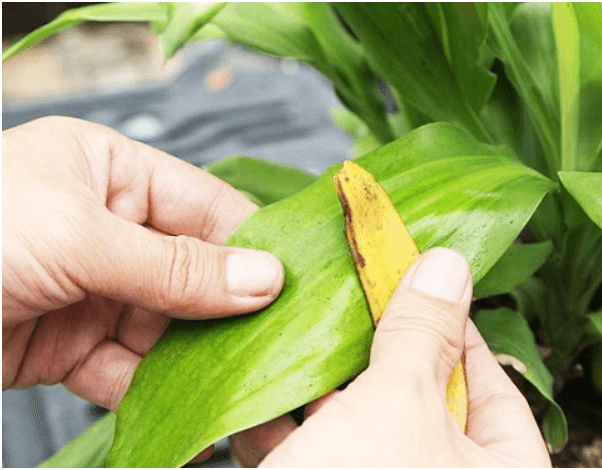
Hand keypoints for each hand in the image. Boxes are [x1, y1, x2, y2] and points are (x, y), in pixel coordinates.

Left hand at [2, 116, 283, 411]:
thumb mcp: (75, 236)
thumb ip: (174, 266)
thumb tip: (264, 277)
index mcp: (109, 173)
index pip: (206, 207)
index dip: (252, 246)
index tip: (296, 286)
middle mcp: (107, 228)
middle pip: (194, 273)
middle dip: (232, 312)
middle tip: (278, 347)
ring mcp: (91, 290)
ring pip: (168, 327)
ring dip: (199, 359)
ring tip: (243, 386)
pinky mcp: (69, 347)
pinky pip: (128, 368)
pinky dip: (155, 393)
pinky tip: (185, 410)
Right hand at [230, 248, 550, 466]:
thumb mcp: (399, 411)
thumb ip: (423, 336)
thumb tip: (448, 267)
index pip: (495, 384)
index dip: (457, 325)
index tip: (423, 278)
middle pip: (421, 398)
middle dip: (379, 346)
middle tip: (356, 290)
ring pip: (359, 423)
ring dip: (325, 378)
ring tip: (304, 321)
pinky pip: (313, 450)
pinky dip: (287, 420)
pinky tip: (263, 382)